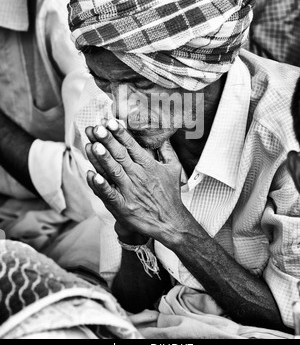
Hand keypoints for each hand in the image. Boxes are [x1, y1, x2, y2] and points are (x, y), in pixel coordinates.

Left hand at [85, 119, 190, 246]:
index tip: (109, 121)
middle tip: (96, 128)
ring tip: (92, 144)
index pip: (131, 146)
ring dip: (101, 158)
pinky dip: (100, 185)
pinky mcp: (123, 207)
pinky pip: (109, 194)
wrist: (171, 223)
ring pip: (113, 171)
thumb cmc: (171, 194)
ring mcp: (129, 192)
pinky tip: (91, 175)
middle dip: (107, 140)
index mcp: (148, 165)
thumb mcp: (174, 169)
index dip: (120, 133)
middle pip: (120, 155)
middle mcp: (138, 176)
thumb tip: (165, 134)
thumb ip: (167, 150)